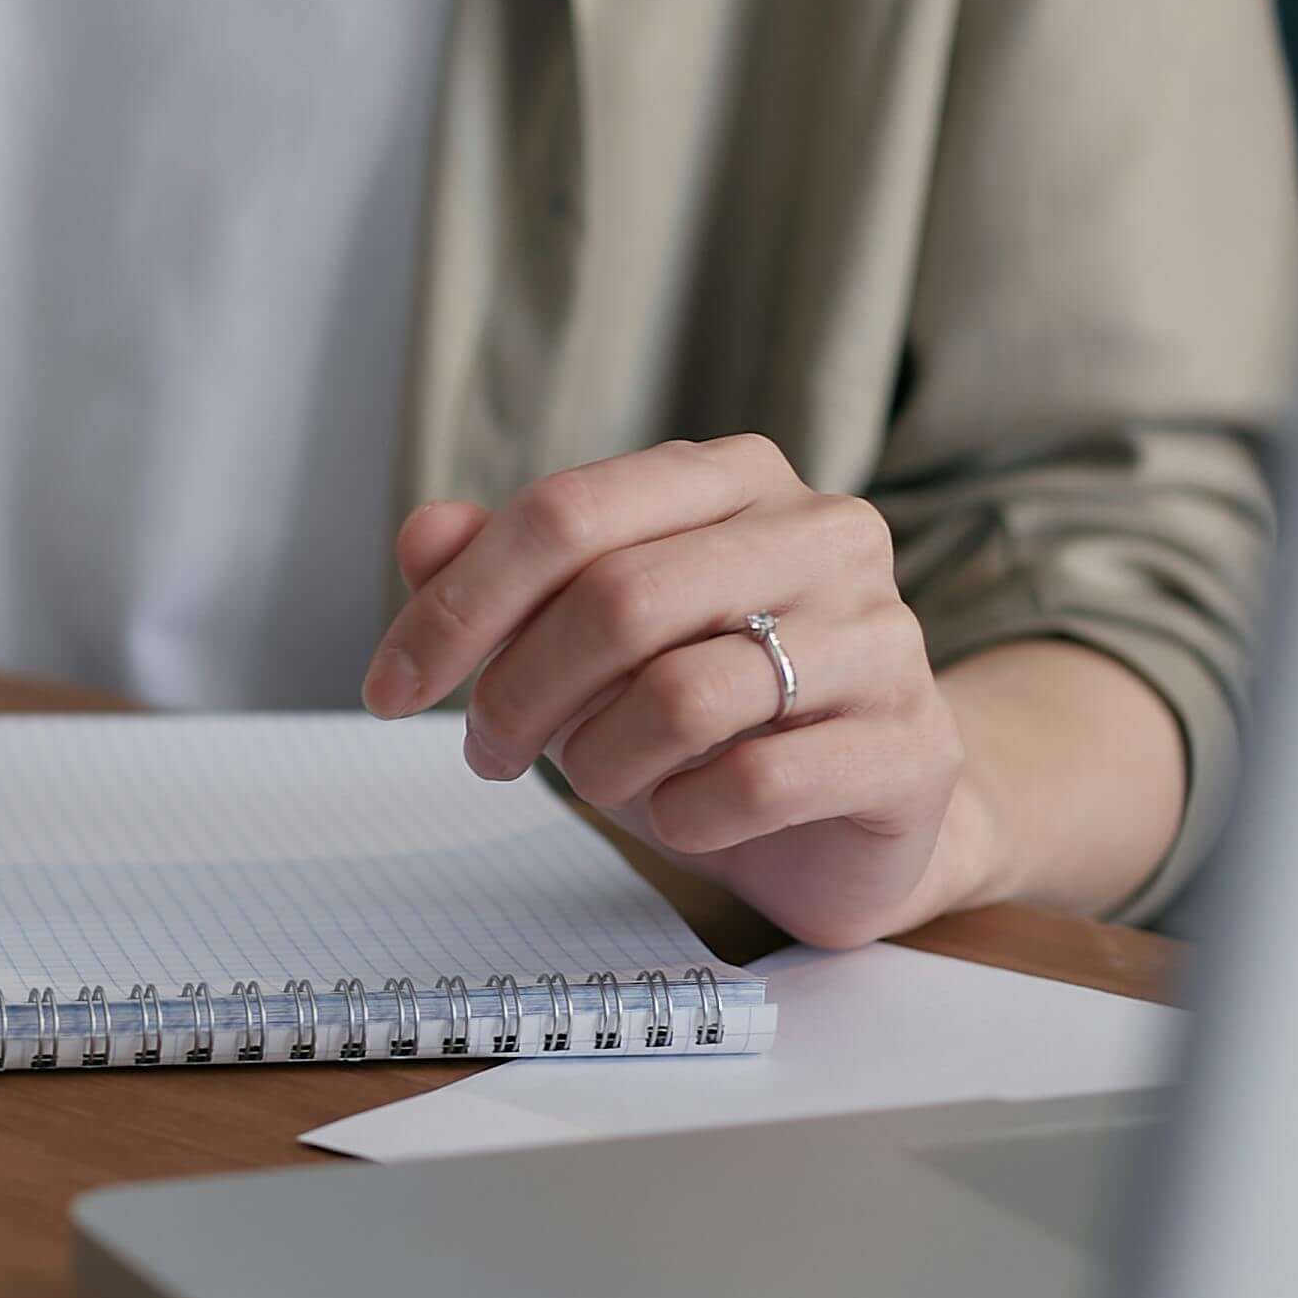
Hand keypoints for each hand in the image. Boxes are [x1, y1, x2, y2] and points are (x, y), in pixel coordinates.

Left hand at [360, 437, 994, 947]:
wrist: (855, 813)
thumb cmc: (707, 714)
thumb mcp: (590, 641)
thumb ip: (508, 577)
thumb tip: (424, 534)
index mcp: (735, 480)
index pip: (567, 514)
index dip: (457, 606)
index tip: (387, 689)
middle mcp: (822, 533)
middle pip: (617, 600)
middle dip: (517, 694)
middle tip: (489, 754)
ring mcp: (881, 636)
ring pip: (681, 695)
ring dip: (599, 762)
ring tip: (598, 781)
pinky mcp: (910, 745)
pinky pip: (756, 783)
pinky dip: (684, 817)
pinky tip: (682, 817)